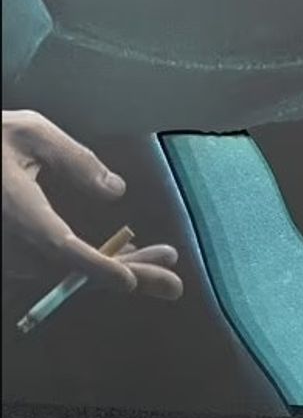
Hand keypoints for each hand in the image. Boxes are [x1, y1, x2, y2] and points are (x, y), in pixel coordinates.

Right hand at [2, 110, 182, 298]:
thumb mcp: (32, 133)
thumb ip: (76, 159)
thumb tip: (116, 190)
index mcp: (15, 209)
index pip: (59, 247)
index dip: (94, 268)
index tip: (128, 281)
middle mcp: (10, 239)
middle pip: (71, 270)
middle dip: (126, 276)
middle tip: (172, 284)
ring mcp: (8, 252)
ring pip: (66, 272)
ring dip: (114, 269)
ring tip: (159, 258)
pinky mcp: (11, 253)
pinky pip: (54, 266)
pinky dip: (91, 265)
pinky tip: (123, 256)